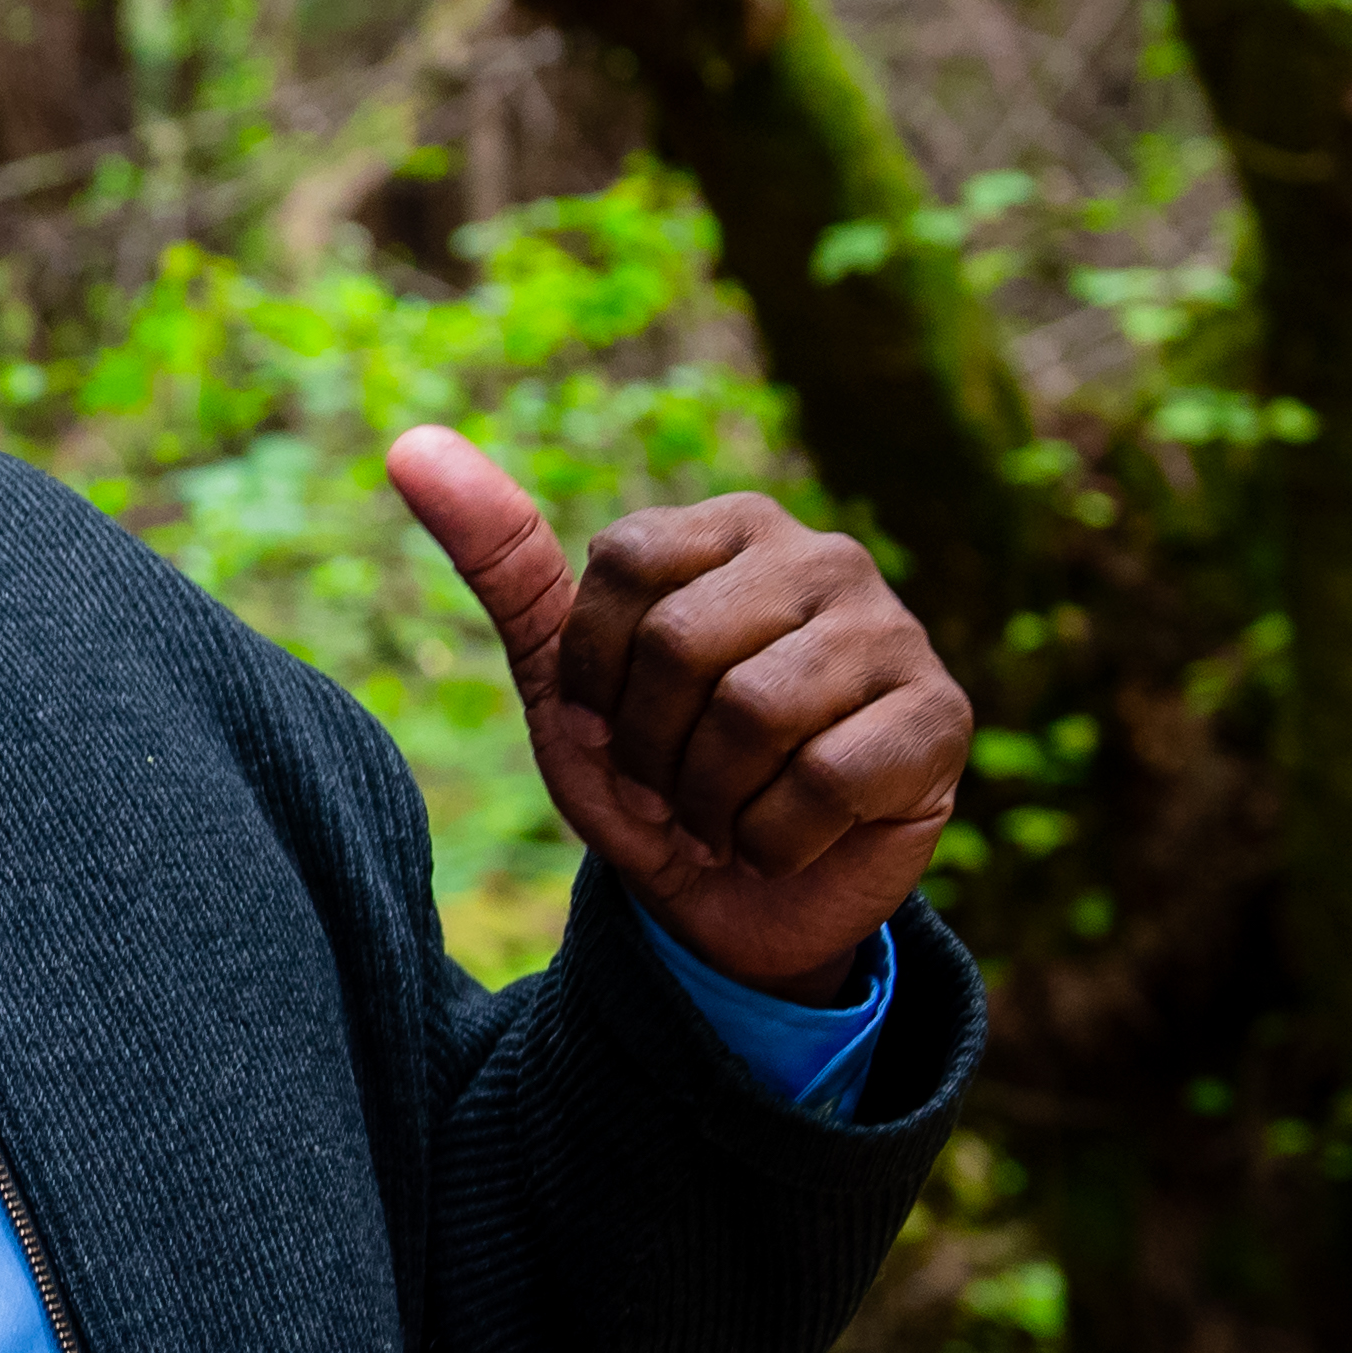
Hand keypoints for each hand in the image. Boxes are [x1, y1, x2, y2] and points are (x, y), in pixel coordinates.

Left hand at [385, 426, 969, 998]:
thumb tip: (410, 447)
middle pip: (683, 645)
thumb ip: (502, 560)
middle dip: (652, 749)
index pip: (625, 574)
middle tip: (677, 783)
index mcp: (733, 529)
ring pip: (756, 712)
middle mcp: (826, 558)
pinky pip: (827, 778)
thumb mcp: (565, 679)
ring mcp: (895, 632)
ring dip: (712, 800)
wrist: (732, 905)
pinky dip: (778, 837)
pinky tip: (793, 836)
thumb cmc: (651, 774)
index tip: (617, 724)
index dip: (597, 678)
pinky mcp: (942, 717)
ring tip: (730, 809)